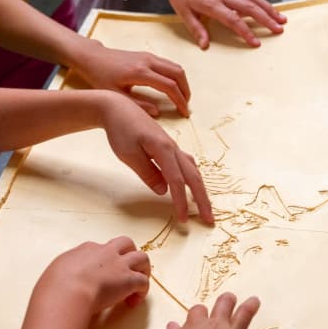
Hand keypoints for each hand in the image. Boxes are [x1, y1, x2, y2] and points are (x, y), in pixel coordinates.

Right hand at [41, 236, 151, 313]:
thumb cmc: (55, 286)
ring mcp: (119, 265)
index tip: (100, 275)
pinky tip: (132, 303)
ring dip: (142, 269)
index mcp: (86, 250)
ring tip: (136, 284)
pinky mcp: (129, 280)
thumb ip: (66, 271)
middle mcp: (105, 253)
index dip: (103, 260)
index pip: (100, 248)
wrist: (67, 292)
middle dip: (128, 254)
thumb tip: (67, 279)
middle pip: (125, 243)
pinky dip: (142, 292)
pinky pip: (144, 281)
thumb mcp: (56, 271)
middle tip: (125, 270)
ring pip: (142, 257)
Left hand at [71, 41, 192, 117]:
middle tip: (186, 105)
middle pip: (178, 73)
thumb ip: (137, 105)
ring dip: (182, 82)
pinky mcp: (147, 55)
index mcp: (140, 72)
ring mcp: (148, 56)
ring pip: (175, 67)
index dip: (179, 100)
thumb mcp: (116, 96)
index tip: (184, 112)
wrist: (93, 58)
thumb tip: (157, 112)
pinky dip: (175, 75)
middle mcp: (147, 61)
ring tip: (182, 97)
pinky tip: (172, 87)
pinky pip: (168, 64)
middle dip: (186, 90)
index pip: (169, 86)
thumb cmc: (100, 77)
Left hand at [98, 94, 213, 223]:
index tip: (182, 220)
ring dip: (200, 189)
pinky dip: (192, 178)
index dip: (181, 202)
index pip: (177, 181)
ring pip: (192, 170)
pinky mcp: (168, 147)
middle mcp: (173, 148)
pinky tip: (191, 185)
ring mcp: (172, 147)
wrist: (118, 108)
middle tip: (209, 219)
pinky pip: (186, 164)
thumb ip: (148, 173)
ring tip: (204, 206)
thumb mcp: (129, 154)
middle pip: (193, 177)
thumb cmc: (121, 130)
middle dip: (202, 199)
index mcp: (163, 149)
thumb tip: (164, 191)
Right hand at [158, 293, 270, 328]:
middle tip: (231, 298)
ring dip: (250, 307)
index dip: (201, 313)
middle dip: (228, 300)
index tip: (201, 315)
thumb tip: (172, 325)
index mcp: (196, 323)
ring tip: (254, 301)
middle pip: (224, 304)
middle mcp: (216, 325)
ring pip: (244, 314)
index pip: (199, 311)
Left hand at [163, 0, 284, 49]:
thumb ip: (196, 29)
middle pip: (249, 7)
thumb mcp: (183, 12)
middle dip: (266, 19)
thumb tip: (204, 46)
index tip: (256, 42)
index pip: (232, 19)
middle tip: (279, 29)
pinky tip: (271, 8)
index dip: (245, 32)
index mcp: (211, 3)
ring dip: (269, 9)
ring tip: (282, 19)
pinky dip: (262, 1)